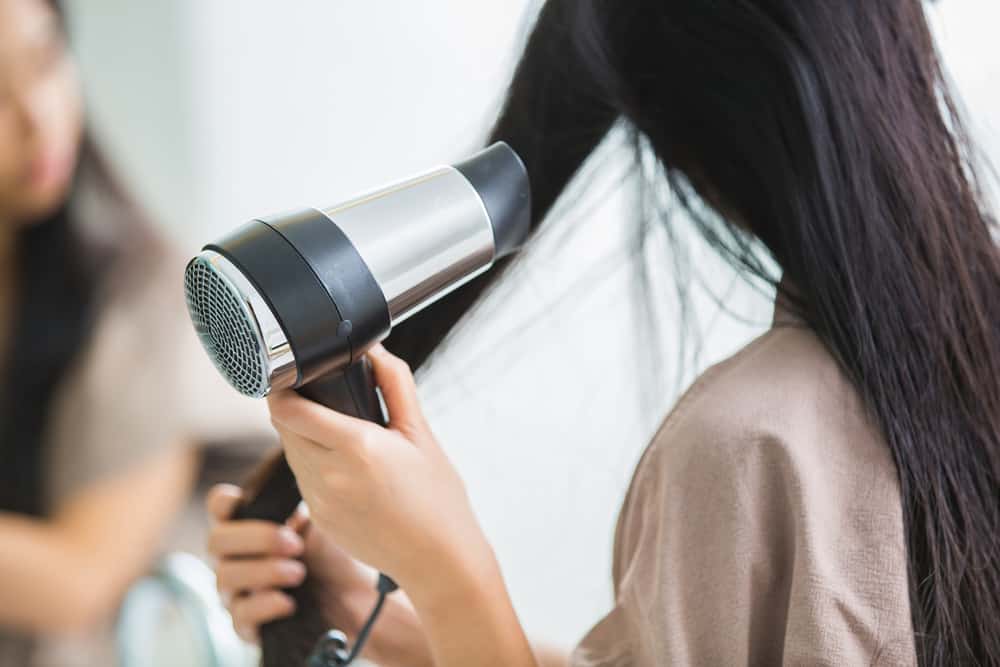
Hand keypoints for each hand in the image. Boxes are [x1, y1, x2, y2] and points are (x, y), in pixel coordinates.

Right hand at [205, 484, 432, 666]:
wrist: (359, 596)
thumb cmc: (336, 548)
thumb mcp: (324, 511)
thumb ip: (305, 485)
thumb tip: (309, 434)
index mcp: (249, 522)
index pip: (218, 506)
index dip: (224, 502)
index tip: (242, 500)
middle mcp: (235, 556)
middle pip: (216, 541)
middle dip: (254, 538)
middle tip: (294, 541)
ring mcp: (238, 590)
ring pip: (225, 578)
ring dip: (263, 571)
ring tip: (299, 570)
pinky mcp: (249, 622)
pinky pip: (239, 616)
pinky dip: (264, 605)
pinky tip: (289, 600)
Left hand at [267, 344, 497, 598]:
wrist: (439, 559)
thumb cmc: (437, 498)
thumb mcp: (422, 434)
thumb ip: (395, 386)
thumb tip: (375, 350)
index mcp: (357, 447)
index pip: (289, 410)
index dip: (282, 389)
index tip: (290, 377)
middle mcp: (330, 475)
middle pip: (284, 429)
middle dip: (295, 410)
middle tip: (320, 399)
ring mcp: (320, 501)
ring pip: (292, 454)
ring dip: (303, 438)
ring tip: (336, 433)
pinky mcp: (319, 519)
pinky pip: (303, 481)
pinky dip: (314, 466)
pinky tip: (345, 468)